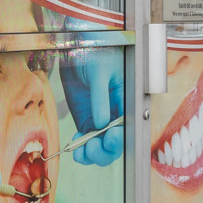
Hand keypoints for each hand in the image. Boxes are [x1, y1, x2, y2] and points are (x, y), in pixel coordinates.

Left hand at [58, 47, 123, 165]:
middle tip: (92, 147)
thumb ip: (101, 97)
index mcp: (127, 102)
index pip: (128, 127)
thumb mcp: (99, 72)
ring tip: (80, 152)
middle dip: (105, 150)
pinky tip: (74, 144)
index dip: (120, 137)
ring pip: (101, 147)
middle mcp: (116, 115)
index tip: (110, 138)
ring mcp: (100, 120)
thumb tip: (101, 123)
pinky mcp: (86, 120)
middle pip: (116, 144)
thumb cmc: (95, 53)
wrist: (76, 47)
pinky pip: (86, 140)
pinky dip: (80, 147)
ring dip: (92, 154)